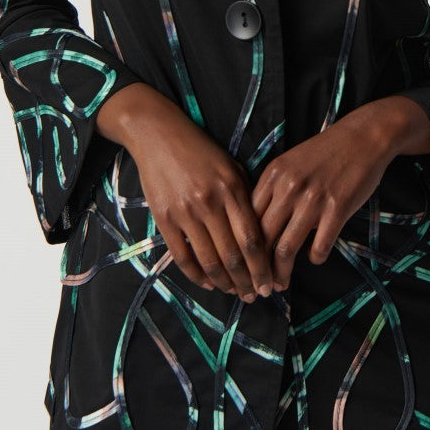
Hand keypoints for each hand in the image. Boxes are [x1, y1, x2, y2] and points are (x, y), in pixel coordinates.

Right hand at [96, 84, 272, 300]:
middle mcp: (210, 203)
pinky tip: (208, 283)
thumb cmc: (201, 150)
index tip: (271, 283)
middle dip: (247, 281)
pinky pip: (182, 256)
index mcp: (232, 189)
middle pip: (233, 255)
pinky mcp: (164, 218)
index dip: (263, 267)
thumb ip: (246, 197)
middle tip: (256, 296)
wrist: (158, 134)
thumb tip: (261, 233)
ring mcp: (185, 212)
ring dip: (224, 283)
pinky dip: (196, 275)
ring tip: (235, 293)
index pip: (253, 238)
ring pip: (209, 260)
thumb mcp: (231, 166)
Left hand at [249, 103, 405, 291]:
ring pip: (286, 249)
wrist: (363, 137)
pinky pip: (319, 246)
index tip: (243, 265)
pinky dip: (315, 257)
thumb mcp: (290, 163)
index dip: (243, 248)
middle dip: (257, 269)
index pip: (247, 220)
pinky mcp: (337, 209)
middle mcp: (288, 188)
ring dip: (281, 273)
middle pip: (262, 239)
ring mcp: (312, 200)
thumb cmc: (325, 152)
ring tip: (281, 284)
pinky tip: (316, 257)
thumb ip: (273, 191)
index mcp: (272, 176)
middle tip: (259, 285)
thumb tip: (259, 227)